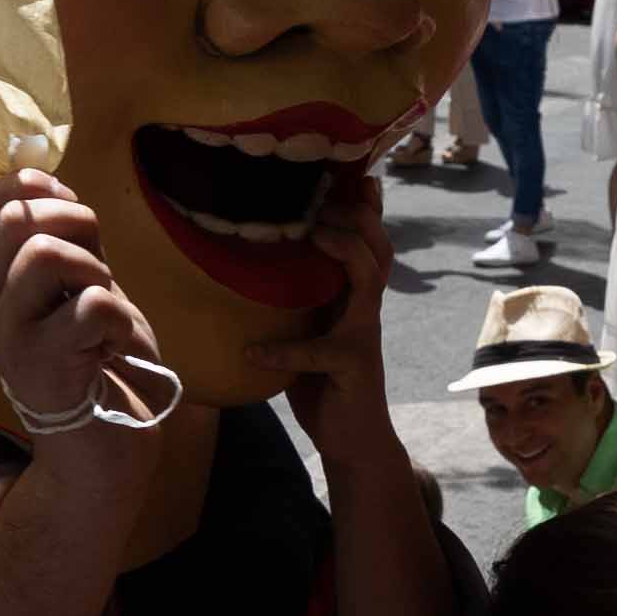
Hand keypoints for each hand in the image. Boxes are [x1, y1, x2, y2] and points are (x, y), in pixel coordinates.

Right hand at [0, 165, 169, 441]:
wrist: (104, 454)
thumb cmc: (99, 370)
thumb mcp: (80, 291)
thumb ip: (66, 244)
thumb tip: (48, 178)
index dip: (34, 189)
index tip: (76, 221)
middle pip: (15, 220)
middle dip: (74, 223)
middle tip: (97, 268)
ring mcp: (12, 339)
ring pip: (43, 255)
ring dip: (93, 270)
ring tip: (104, 308)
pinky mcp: (43, 368)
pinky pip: (90, 306)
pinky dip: (118, 318)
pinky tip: (115, 346)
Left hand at [284, 162, 401, 452]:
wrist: (352, 443)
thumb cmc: (323, 386)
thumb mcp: (304, 334)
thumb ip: (289, 304)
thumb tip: (238, 270)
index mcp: (353, 298)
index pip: (367, 242)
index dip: (362, 207)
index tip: (346, 172)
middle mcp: (365, 310)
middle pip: (378, 247)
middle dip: (357, 214)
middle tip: (325, 193)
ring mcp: (363, 336)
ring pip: (370, 278)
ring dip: (344, 251)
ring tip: (313, 233)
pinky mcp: (353, 367)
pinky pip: (320, 351)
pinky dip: (285, 350)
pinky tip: (255, 351)